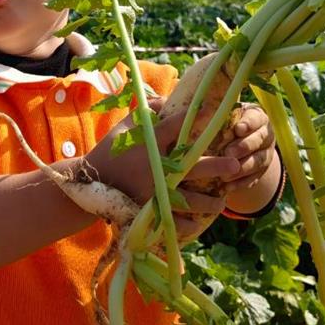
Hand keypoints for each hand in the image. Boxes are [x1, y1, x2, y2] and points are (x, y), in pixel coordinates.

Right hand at [85, 97, 240, 232]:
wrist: (88, 182)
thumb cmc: (108, 151)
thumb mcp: (124, 126)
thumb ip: (146, 112)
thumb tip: (167, 100)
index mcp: (149, 142)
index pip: (176, 126)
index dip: (196, 117)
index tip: (215, 113)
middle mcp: (155, 166)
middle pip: (193, 165)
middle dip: (217, 166)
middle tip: (235, 165)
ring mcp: (154, 190)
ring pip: (190, 198)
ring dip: (209, 201)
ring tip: (222, 201)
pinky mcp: (149, 209)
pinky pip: (173, 220)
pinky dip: (186, 224)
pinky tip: (198, 224)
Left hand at [218, 104, 275, 194]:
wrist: (234, 144)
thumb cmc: (223, 125)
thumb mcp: (221, 118)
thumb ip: (215, 116)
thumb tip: (199, 112)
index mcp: (256, 116)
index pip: (255, 118)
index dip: (248, 123)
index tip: (237, 129)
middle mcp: (264, 134)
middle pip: (259, 140)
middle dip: (244, 147)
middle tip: (229, 152)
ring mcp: (265, 153)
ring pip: (258, 161)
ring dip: (242, 168)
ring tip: (226, 174)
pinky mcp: (261, 171)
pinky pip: (253, 178)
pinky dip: (240, 183)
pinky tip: (228, 187)